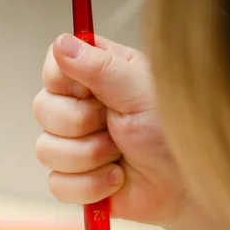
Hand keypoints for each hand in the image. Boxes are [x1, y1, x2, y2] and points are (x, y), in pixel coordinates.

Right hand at [33, 33, 185, 225]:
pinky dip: (90, 186)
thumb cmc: (174, 133)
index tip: (95, 93)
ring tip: (120, 156)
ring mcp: (74, 146)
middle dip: (82, 125)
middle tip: (116, 128)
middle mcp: (80, 108)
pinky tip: (115, 180)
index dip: (65, 83)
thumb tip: (61, 44)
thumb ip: (100, 66)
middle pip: (42, 109)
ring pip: (45, 150)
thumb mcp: (140, 91)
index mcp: (96, 76)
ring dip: (89, 157)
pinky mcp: (74, 181)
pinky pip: (57, 185)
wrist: (187, 186)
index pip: (53, 67)